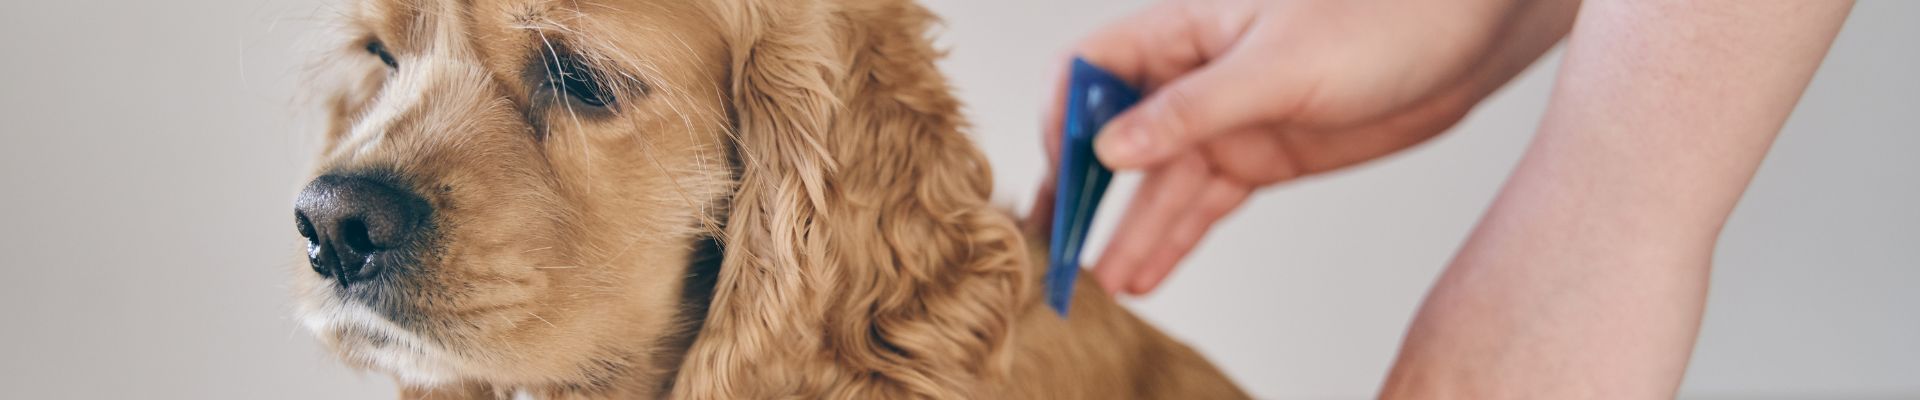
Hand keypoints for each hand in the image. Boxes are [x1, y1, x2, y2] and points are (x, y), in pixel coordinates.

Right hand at [1028, 0, 1579, 295]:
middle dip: (1084, 190)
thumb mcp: (1279, 65)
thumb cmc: (1383, 20)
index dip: (1066, 118)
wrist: (1465, 40)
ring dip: (1127, 230)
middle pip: (1115, 137)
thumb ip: (1192, 109)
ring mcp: (1226, 122)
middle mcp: (1195, 78)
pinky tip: (1143, 274)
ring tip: (1098, 281)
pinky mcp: (1260, 158)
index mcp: (1185, 32)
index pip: (1092, 69)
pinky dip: (1172, 239)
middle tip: (1062, 243)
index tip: (1065, 171)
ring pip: (1157, 184)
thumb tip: (1110, 148)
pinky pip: (1201, 205)